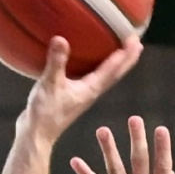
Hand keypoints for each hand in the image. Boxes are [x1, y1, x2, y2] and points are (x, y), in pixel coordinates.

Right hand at [20, 37, 142, 142]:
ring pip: (106, 76)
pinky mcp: (75, 95)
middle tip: (137, 42)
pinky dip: (100, 68)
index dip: (125, 54)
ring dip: (116, 63)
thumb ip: (56, 62)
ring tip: (124, 50)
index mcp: (90, 89)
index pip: (113, 69)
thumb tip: (61, 39)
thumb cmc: (45, 113)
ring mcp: (84, 94)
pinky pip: (93, 78)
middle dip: (127, 58)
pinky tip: (94, 61)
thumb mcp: (49, 84)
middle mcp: (91, 91)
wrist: (36, 134)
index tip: (135, 40)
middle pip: (115, 73)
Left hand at [71, 118, 174, 173]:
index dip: (163, 149)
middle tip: (134, 119)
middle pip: (139, 164)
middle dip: (137, 140)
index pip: (163, 168)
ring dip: (109, 150)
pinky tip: (75, 161)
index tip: (161, 129)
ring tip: (102, 130)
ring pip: (116, 172)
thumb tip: (168, 171)